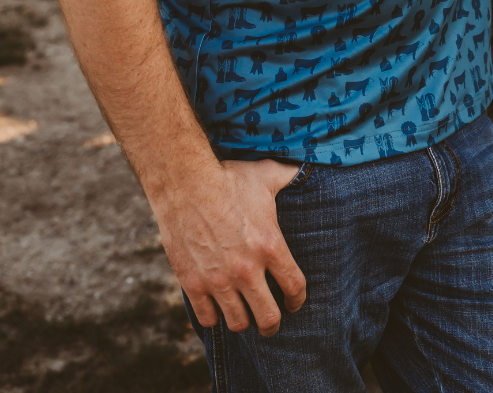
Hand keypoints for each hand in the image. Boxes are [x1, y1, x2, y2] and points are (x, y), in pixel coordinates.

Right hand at [154, 158, 305, 335]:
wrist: (184, 182)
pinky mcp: (193, 283)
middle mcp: (246, 269)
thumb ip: (290, 176)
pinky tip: (217, 307)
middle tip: (270, 321)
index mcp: (269, 245)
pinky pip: (207, 318)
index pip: (295, 287)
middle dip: (272, 324)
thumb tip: (308, 168)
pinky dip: (213, 316)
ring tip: (244, 313)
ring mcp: (218, 279)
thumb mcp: (266, 175)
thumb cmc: (228, 177)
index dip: (298, 300)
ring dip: (243, 321)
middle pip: (268, 318)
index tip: (294, 303)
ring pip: (237, 323)